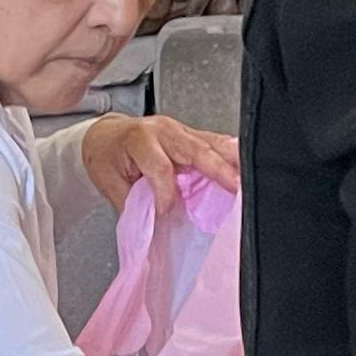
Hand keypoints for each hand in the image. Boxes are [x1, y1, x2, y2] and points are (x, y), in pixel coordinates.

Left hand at [80, 112, 240, 212]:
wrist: (104, 136)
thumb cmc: (105, 158)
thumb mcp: (110, 183)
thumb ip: (133, 203)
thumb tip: (156, 225)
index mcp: (139, 140)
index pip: (160, 168)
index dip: (166, 193)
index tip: (167, 213)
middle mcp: (163, 131)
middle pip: (195, 149)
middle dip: (218, 169)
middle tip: (236, 187)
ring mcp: (180, 129)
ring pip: (211, 143)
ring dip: (232, 160)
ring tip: (250, 176)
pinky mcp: (190, 134)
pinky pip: (214, 142)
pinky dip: (230, 154)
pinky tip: (245, 165)